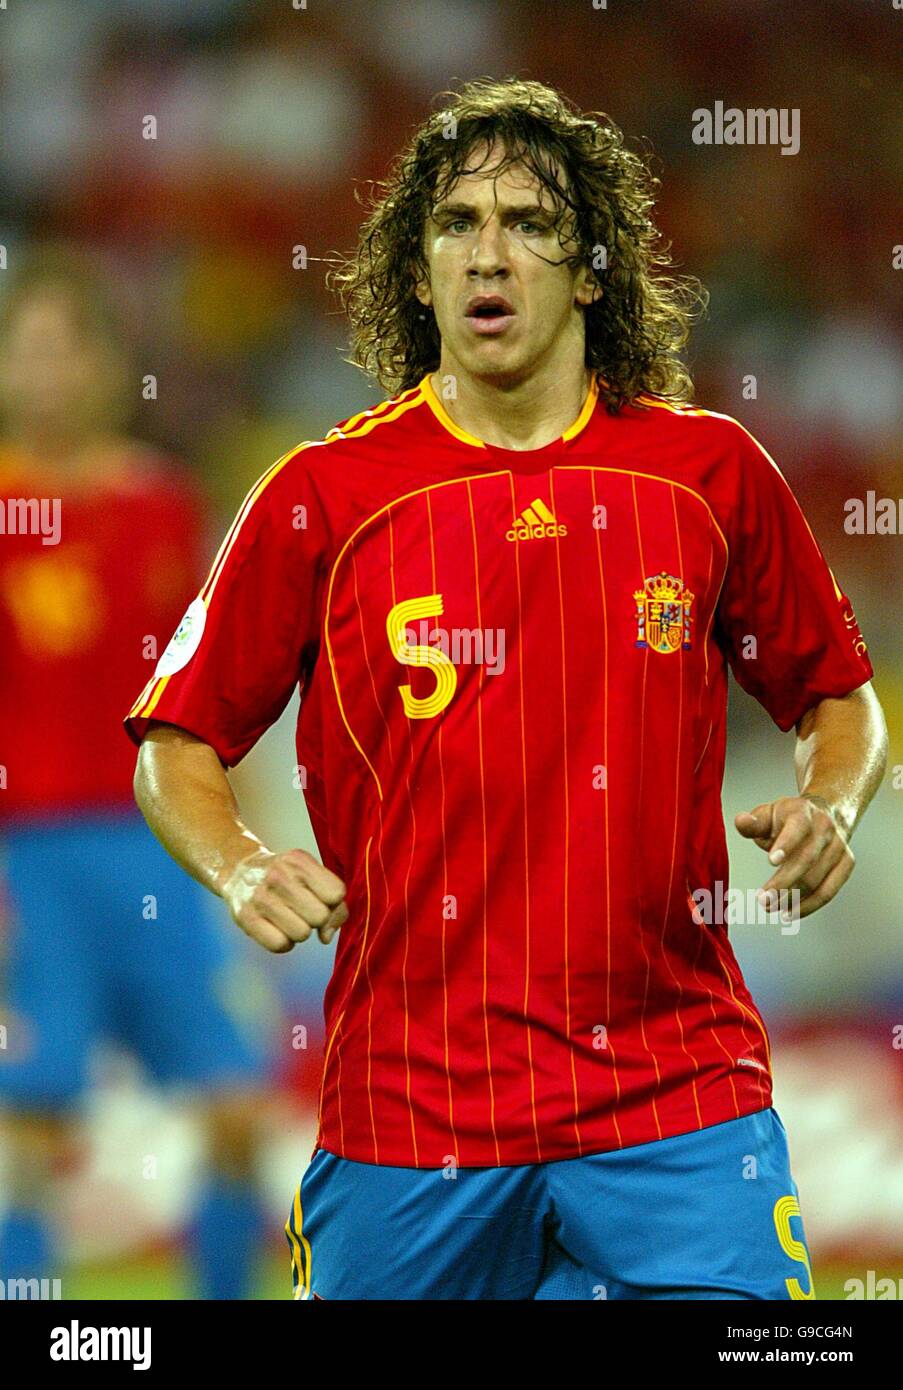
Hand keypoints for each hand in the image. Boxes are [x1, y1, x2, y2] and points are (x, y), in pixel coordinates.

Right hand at [221, 847, 347, 952]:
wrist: (239, 869)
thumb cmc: (285, 877)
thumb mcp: (311, 875)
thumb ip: (334, 902)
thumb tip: (326, 936)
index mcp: (299, 862)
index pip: (336, 893)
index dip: (333, 902)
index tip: (320, 899)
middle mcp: (279, 877)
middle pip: (320, 916)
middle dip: (316, 918)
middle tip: (302, 909)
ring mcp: (261, 898)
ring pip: (302, 934)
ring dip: (299, 931)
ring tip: (288, 917)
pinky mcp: (246, 918)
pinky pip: (280, 945)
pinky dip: (283, 942)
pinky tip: (277, 928)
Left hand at [734, 795, 853, 921]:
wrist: (824, 814)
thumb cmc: (787, 819)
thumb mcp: (767, 814)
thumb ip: (753, 823)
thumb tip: (740, 822)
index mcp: (804, 811)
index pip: (798, 827)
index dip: (786, 844)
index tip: (771, 861)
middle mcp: (825, 827)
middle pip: (807, 859)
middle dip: (783, 882)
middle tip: (762, 900)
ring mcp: (839, 846)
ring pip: (817, 879)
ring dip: (793, 898)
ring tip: (770, 907)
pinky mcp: (846, 864)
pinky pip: (828, 891)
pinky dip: (809, 905)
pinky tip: (790, 913)